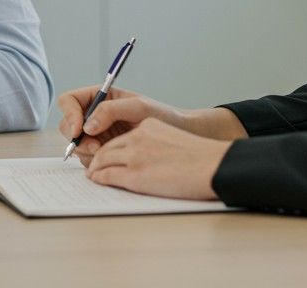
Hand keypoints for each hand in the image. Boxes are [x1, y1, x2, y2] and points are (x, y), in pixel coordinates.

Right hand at [56, 86, 187, 166]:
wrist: (176, 134)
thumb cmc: (160, 115)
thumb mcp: (138, 107)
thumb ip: (110, 111)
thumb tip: (88, 125)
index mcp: (98, 97)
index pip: (69, 101)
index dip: (69, 114)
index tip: (79, 129)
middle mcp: (93, 115)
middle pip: (68, 125)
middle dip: (78, 139)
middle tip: (96, 148)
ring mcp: (96, 134)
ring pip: (76, 144)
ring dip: (86, 152)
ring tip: (107, 153)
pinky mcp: (102, 150)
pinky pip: (87, 157)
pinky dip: (94, 161)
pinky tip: (112, 160)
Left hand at [85, 118, 228, 199]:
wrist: (212, 167)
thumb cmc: (200, 159)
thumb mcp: (173, 138)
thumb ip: (155, 142)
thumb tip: (143, 155)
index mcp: (149, 127)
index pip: (120, 135)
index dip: (108, 146)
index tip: (104, 153)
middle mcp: (139, 137)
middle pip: (107, 146)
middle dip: (97, 156)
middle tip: (94, 165)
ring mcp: (135, 155)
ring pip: (102, 159)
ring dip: (95, 167)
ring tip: (94, 174)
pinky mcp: (135, 174)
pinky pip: (107, 174)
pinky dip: (99, 177)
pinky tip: (97, 180)